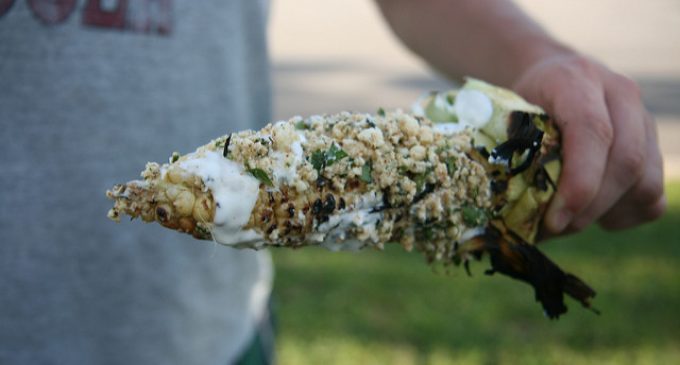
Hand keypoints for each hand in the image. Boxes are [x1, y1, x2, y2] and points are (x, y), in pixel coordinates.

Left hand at [512, 54, 664, 234]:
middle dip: (590, 207)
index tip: (555, 220)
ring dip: (605, 212)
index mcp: (576, 80)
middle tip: (555, 228)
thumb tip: (507, 211)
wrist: (553, 78)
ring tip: (568, 220)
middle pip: (626, 160)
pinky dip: (625, 214)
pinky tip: (593, 212)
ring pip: (645, 181)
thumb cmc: (524, 105)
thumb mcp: (507, 117)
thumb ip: (510, 152)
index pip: (592, 131)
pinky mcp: (654, 146)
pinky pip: (654, 195)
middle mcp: (621, 94)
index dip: (579, 182)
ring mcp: (644, 119)